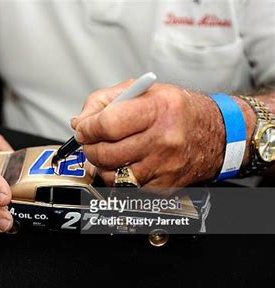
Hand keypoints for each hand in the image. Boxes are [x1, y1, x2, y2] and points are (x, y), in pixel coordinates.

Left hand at [71, 81, 254, 188]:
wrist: (217, 134)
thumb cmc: (179, 110)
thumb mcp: (143, 90)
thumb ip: (105, 100)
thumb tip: (79, 121)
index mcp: (158, 109)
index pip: (107, 124)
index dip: (87, 128)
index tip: (82, 128)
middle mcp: (164, 139)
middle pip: (106, 152)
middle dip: (89, 147)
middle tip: (89, 141)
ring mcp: (165, 165)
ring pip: (112, 174)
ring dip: (100, 165)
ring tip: (106, 152)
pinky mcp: (165, 186)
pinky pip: (127, 187)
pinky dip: (117, 177)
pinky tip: (123, 164)